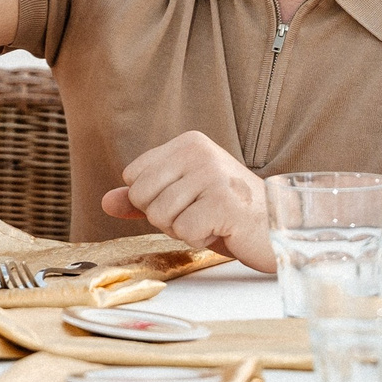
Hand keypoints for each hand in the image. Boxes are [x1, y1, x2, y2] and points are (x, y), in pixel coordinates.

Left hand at [101, 132, 269, 268]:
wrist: (275, 226)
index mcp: (187, 143)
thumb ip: (142, 199)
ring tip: (212, 220)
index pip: (133, 177)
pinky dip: (199, 239)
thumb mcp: (181, 199)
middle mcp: (199, 152)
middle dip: (164, 217)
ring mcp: (213, 175)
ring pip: (160, 215)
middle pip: (142, 197)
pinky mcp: (224, 202)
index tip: (186, 200)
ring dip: (183, 229)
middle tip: (198, 214)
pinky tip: (221, 229)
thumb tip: (106, 202)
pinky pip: (183, 231)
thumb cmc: (226, 213)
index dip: (152, 200)